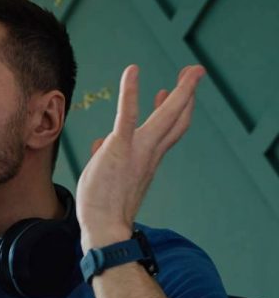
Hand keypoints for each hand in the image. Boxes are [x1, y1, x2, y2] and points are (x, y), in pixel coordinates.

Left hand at [76, 64, 205, 250]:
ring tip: (191, 69)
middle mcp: (149, 153)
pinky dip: (131, 92)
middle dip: (187, 92)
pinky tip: (133, 71)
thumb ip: (106, 155)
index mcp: (148, 160)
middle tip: (197, 70)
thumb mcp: (106, 174)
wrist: (105, 228)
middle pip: (176, 119)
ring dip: (181, 90)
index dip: (173, 110)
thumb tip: (100, 143)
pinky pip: (128, 115)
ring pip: (166, 115)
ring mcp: (138, 150)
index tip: (170, 91)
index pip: (167, 131)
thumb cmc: (102, 207)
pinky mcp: (120, 148)